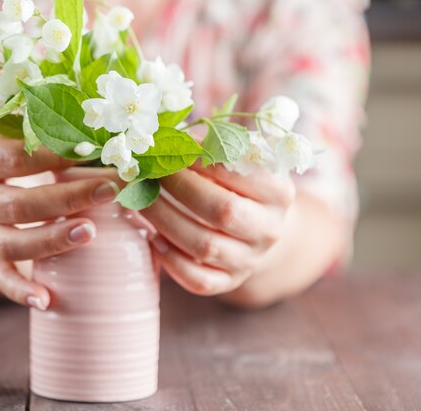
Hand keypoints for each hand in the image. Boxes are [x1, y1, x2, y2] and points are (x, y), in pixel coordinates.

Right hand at [0, 125, 118, 308]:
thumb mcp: (5, 130)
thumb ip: (37, 125)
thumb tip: (97, 122)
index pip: (15, 158)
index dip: (57, 156)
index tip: (98, 151)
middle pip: (19, 204)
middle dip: (68, 199)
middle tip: (110, 190)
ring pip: (11, 244)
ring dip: (52, 241)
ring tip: (91, 232)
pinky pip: (0, 278)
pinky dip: (20, 291)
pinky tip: (47, 299)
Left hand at [142, 161, 295, 295]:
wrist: (259, 229)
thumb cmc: (240, 184)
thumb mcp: (240, 160)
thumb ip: (213, 146)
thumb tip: (165, 138)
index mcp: (279, 191)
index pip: (239, 171)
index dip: (199, 158)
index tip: (170, 146)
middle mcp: (270, 229)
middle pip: (223, 210)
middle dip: (179, 187)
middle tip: (150, 172)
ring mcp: (250, 260)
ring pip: (205, 246)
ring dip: (164, 219)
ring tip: (141, 199)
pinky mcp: (229, 281)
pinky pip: (198, 280)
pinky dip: (171, 261)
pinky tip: (154, 239)